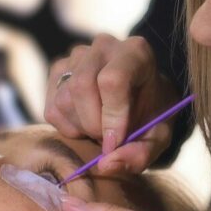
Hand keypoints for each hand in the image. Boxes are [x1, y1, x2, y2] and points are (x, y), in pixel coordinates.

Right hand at [44, 33, 180, 173]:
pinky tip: (87, 124)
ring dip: (82, 128)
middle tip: (109, 139)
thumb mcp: (158, 137)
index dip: (112, 117)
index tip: (116, 142)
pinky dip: (68, 128)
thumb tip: (105, 165)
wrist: (141, 100)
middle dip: (93, 125)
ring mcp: (76, 56)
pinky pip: (52, 109)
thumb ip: (141, 153)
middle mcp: (104, 46)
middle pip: (81, 87)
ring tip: (102, 129)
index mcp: (136, 52)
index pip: (112, 80)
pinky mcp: (57, 71)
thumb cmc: (153, 116)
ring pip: (63, 100)